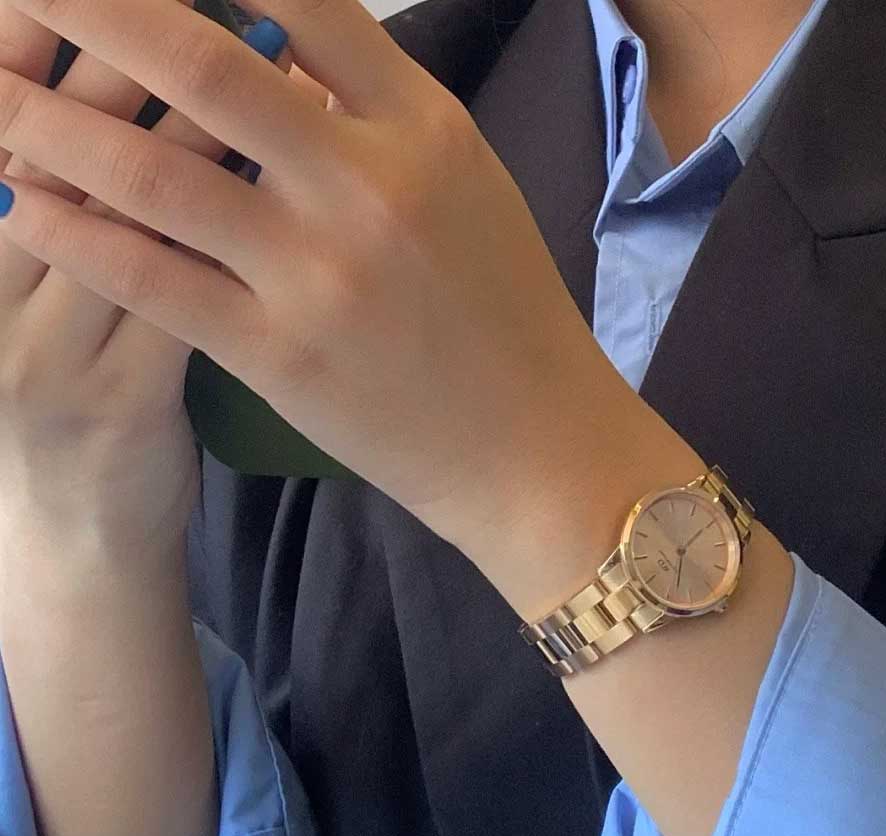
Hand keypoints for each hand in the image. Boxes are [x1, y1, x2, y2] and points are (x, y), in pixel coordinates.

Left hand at [0, 0, 619, 556]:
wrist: (532, 442)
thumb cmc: (505, 313)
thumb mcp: (463, 188)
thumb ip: (374, 119)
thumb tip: (279, 60)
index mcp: (424, 128)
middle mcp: (369, 185)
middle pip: (203, 66)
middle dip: (92, 11)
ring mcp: (321, 275)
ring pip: (157, 178)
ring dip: (51, 126)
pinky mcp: (282, 357)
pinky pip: (156, 283)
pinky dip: (77, 237)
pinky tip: (17, 205)